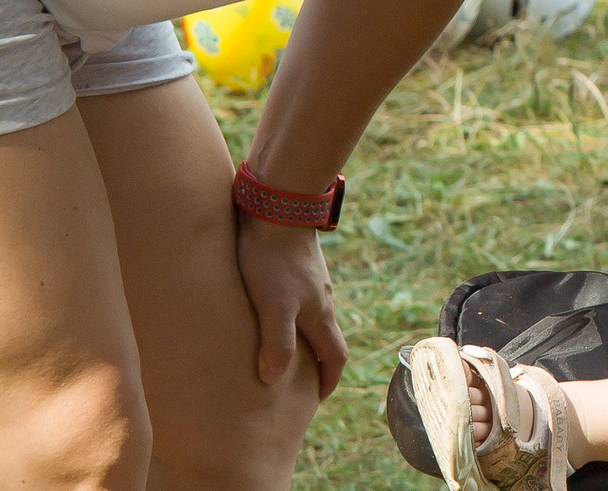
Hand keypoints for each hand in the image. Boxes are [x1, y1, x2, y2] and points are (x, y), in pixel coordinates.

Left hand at [236, 214, 345, 399]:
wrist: (278, 207)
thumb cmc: (272, 260)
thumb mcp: (273, 305)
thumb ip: (277, 342)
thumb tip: (273, 380)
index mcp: (321, 314)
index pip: (336, 357)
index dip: (328, 381)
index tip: (316, 399)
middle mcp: (322, 300)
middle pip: (327, 339)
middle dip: (317, 364)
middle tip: (298, 382)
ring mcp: (313, 282)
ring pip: (314, 318)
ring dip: (304, 339)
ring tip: (281, 352)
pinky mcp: (299, 266)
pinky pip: (302, 300)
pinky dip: (293, 316)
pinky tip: (272, 312)